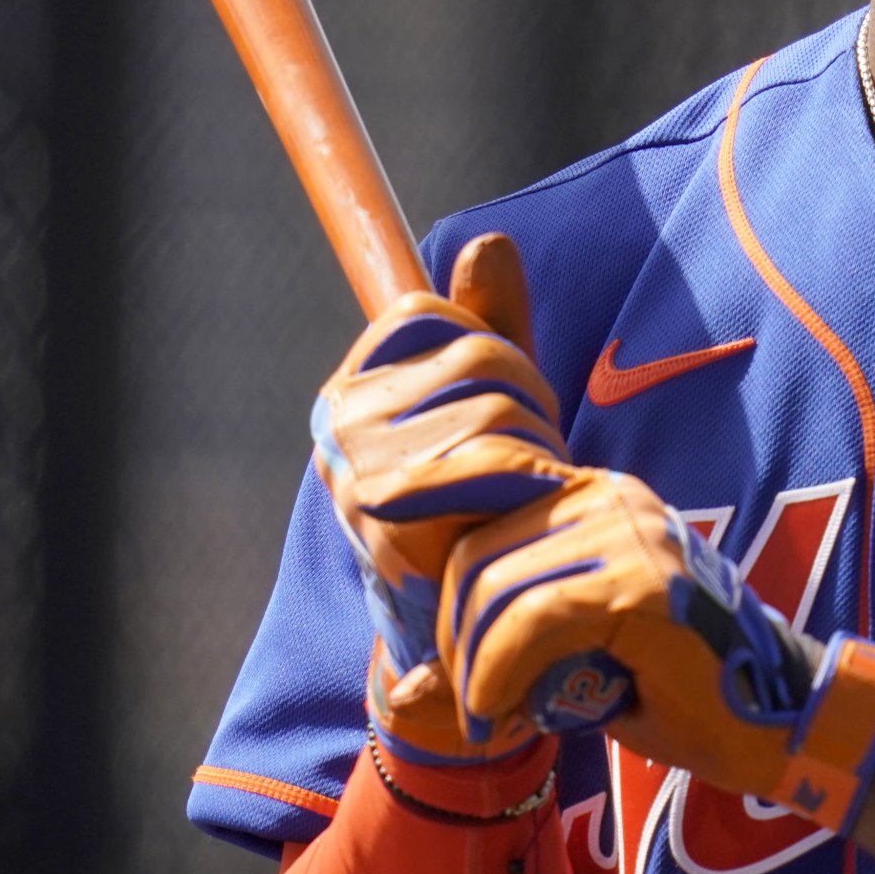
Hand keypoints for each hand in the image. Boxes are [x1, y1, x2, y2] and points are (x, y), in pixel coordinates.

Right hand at [310, 234, 575, 763]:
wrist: (464, 633)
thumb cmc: (484, 506)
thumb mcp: (495, 402)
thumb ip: (492, 322)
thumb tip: (491, 241)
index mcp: (352, 391)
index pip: (424, 311)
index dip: (485, 348)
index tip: (502, 407)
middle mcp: (339, 428)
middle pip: (475, 359)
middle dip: (526, 408)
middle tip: (524, 468)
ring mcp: (360, 473)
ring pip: (494, 408)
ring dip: (534, 451)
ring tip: (520, 498)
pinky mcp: (397, 519)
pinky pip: (495, 462)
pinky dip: (531, 484)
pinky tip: (527, 516)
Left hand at [436, 468, 874, 832]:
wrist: (779, 718)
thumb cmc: (680, 690)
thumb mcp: (578, 653)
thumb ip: (508, 643)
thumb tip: (406, 688)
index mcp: (596, 498)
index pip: (482, 494)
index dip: (432, 540)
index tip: (409, 589)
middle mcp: (611, 498)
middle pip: (475, 550)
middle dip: (451, 638)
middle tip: (469, 703)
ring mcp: (631, 535)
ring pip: (496, 586)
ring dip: (472, 667)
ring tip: (488, 716)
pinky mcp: (642, 584)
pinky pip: (531, 620)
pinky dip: (497, 676)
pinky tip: (502, 713)